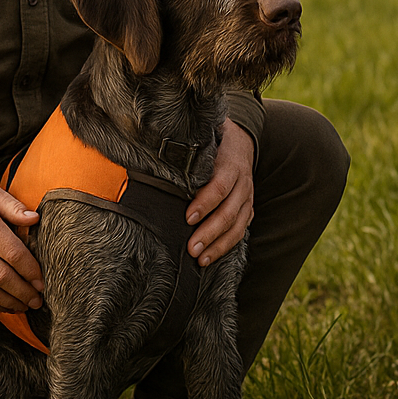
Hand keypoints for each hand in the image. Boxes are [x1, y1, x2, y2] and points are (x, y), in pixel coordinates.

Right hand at [0, 175, 42, 313]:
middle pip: (2, 278)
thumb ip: (14, 206)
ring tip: (23, 306)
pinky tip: (0, 307)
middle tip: (38, 300)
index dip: (31, 271)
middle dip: (24, 292)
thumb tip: (36, 219)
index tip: (42, 282)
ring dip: (7, 303)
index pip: (14, 255)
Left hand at [185, 118, 254, 265]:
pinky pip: (241, 229)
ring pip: (238, 224)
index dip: (206, 202)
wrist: (242, 141)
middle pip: (230, 210)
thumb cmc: (214, 142)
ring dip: (220, 244)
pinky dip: (228, 245)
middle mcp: (242, 181)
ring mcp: (247, 196)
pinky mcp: (247, 208)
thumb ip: (185, 149)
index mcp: (230, 163)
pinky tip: (212, 257)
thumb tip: (150, 155)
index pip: (221, 185)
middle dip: (211, 231)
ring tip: (201, 259)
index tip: (188, 217)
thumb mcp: (204, 139)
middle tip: (192, 248)